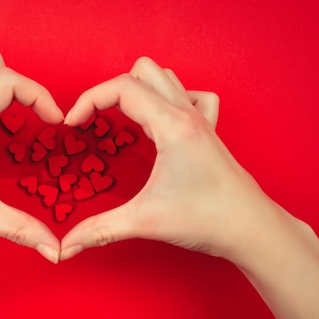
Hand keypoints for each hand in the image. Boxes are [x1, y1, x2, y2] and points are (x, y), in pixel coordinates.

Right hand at [60, 57, 278, 261]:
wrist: (252, 230)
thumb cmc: (209, 220)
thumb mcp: (145, 222)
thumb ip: (99, 231)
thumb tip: (65, 246)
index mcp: (172, 125)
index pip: (121, 87)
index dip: (87, 100)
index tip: (73, 125)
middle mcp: (187, 114)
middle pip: (141, 71)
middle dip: (109, 91)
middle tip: (95, 122)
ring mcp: (201, 120)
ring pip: (165, 77)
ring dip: (137, 89)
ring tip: (120, 119)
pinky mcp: (208, 132)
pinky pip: (192, 95)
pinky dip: (170, 99)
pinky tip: (161, 122)